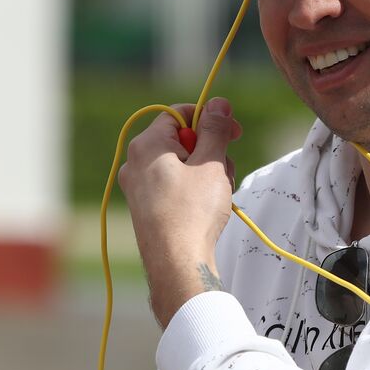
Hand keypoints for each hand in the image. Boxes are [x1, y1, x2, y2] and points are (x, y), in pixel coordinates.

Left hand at [118, 98, 242, 326]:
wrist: (177, 265)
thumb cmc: (193, 213)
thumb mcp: (210, 164)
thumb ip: (215, 130)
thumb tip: (218, 103)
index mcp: (146, 146)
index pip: (179, 113)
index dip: (210, 118)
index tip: (234, 130)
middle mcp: (135, 164)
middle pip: (180, 140)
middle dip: (209, 150)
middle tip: (225, 170)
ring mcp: (138, 188)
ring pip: (179, 165)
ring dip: (204, 172)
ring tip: (217, 194)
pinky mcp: (145, 209)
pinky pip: (173, 186)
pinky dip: (193, 190)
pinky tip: (206, 208)